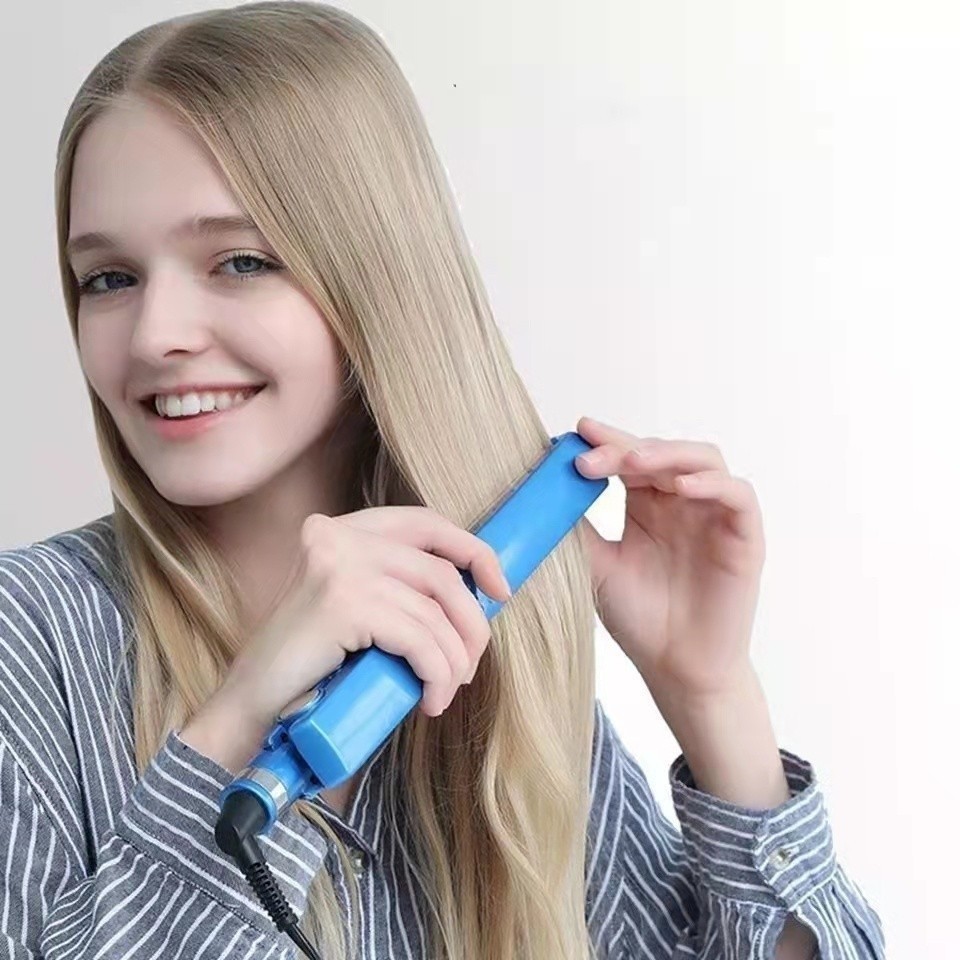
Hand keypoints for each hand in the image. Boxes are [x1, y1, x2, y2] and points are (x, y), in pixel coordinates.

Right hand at [182, 507, 511, 771]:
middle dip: (470, 622)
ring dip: (454, 660)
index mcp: (340, 530)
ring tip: (444, 691)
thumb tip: (476, 593)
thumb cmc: (310, 668)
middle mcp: (337, 536)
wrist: (250, 709)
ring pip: (434, 611)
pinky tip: (429, 700)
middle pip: (439, 570)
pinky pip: (420, 639)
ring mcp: (338, 566)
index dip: (472, 552)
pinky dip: (437, 673)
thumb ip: (398, 588)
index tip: (499, 590)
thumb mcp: (359, 611)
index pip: (424, 523)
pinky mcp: (342, 603)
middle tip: (470, 665)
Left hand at [573, 415, 765, 700]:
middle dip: (625, 447)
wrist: (674, 667)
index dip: (606, 442)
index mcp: (647, 504)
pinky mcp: (744, 536)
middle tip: (592, 456)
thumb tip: (542, 491)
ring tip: (633, 461)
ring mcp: (714, 515)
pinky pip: (738, 495)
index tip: (577, 433)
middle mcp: (682, 502)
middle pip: (662, 451)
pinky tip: (681, 488)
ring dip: (668, 454)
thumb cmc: (640, 618)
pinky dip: (712, 484)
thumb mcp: (597, 567)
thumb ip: (577, 529)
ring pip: (703, 459)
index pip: (629, 458)